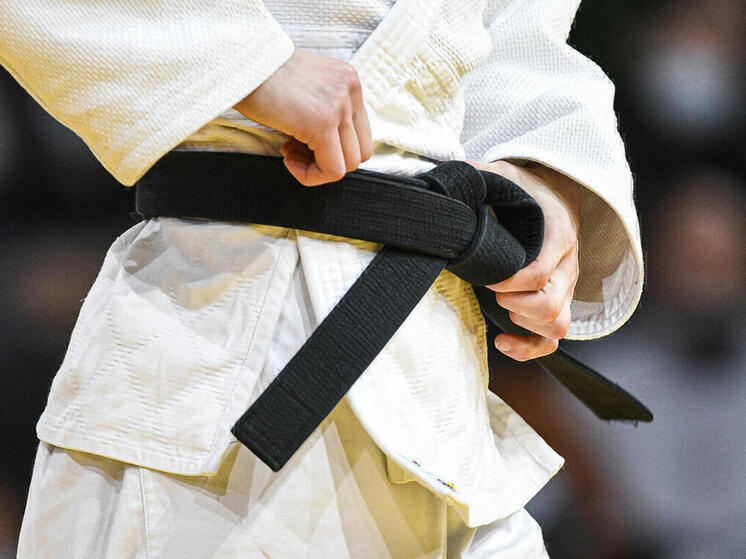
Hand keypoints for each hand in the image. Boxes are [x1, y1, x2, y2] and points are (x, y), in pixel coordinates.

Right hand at [234, 49, 372, 185]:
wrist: (238, 64)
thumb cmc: (261, 78)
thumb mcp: (305, 88)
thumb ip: (325, 111)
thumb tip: (327, 149)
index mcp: (348, 80)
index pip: (360, 132)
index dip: (334, 148)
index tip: (302, 141)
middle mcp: (350, 90)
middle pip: (359, 151)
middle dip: (328, 160)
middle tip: (295, 149)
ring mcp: (340, 106)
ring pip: (349, 164)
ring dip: (318, 167)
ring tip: (289, 150)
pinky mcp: (323, 123)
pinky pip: (332, 170)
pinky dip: (310, 175)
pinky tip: (287, 158)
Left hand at [466, 159, 580, 360]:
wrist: (558, 192)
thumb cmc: (529, 189)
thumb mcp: (506, 174)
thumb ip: (479, 174)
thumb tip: (447, 178)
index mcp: (558, 236)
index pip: (541, 273)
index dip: (511, 283)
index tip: (488, 278)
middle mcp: (568, 266)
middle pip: (551, 307)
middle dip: (515, 305)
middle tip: (494, 289)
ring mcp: (566, 287)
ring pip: (558, 325)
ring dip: (524, 323)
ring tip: (501, 304)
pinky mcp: (559, 301)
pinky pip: (552, 338)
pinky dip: (530, 348)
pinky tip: (503, 341)